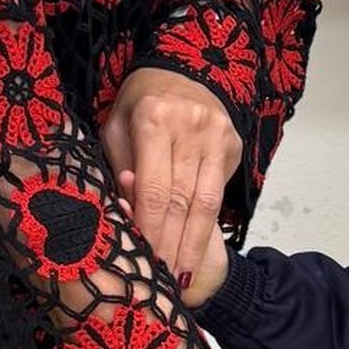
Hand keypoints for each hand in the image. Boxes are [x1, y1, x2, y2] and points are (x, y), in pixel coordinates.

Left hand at [100, 67, 241, 287]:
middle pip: (181, 200)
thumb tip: (126, 213)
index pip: (153, 187)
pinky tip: (195, 251)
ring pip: (206, 202)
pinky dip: (206, 227)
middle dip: (170, 244)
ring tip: (180, 276)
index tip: (141, 259)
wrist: (181, 69)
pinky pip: (219, 194)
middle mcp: (191, 127)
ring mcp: (217, 136)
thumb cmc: (139, 104)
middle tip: (159, 279)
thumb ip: (119, 168)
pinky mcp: (233, 145)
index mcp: (154, 119)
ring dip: (192, 244)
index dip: (149, 228)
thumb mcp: (115, 128)